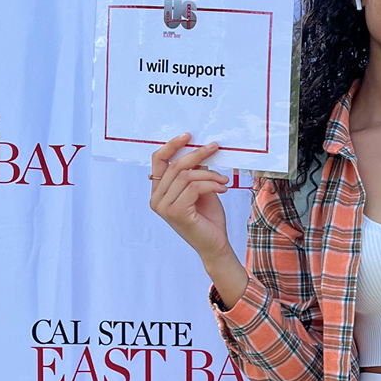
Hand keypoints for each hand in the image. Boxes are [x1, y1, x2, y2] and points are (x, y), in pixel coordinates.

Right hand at [148, 134, 231, 263]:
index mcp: (158, 191)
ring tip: (223, 179)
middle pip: (175, 165)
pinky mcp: (176, 212)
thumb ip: (195, 172)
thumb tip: (199, 149)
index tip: (189, 135)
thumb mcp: (201, 189)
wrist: (214, 244)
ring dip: (209, 174)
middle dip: (197, 154)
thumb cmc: (208, 218)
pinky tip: (223, 188)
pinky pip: (194, 187)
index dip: (171, 146)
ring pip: (186, 176)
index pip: (158, 161)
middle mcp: (156, 199)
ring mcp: (163, 207)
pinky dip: (211, 184)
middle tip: (215, 147)